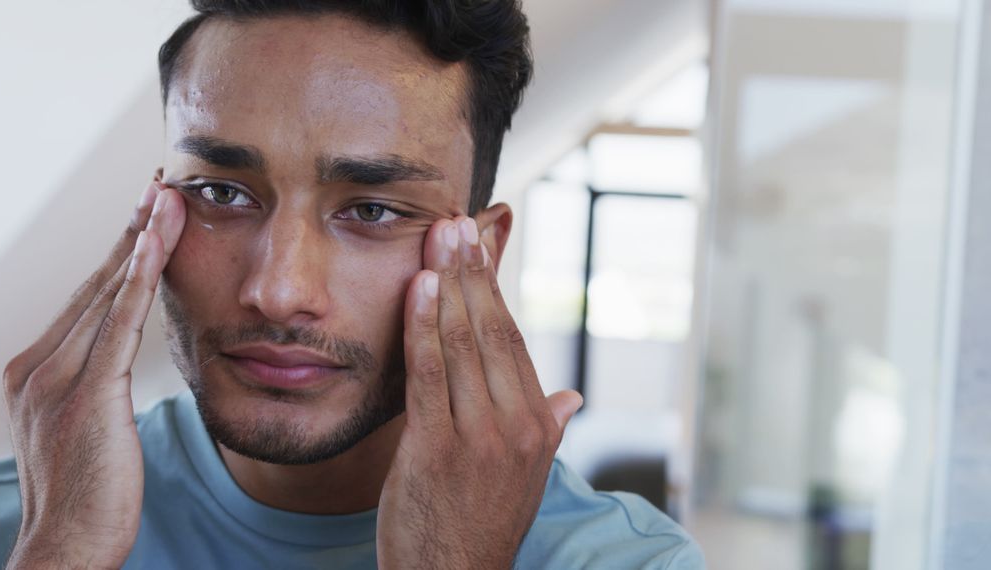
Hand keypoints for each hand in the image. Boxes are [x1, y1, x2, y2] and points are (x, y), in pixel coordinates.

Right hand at [2, 181, 184, 568]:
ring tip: (169, 196)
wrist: (65, 548)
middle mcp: (38, 365)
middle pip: (95, 283)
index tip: (145, 216)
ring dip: (140, 239)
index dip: (118, 254)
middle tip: (161, 185)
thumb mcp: (84, 430)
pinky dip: (138, 278)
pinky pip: (119, 323)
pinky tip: (158, 242)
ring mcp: (56, 378)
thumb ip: (94, 388)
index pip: (86, 298)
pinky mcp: (86, 395)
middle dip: (131, 231)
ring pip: (106, 293)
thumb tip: (117, 362)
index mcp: (34, 371)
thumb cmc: (87, 497)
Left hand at [377, 216, 582, 568]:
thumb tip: (572, 399)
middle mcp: (518, 427)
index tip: (480, 246)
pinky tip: (418, 288)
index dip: (493, 288)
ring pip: (464, 345)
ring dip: (449, 285)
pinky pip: (431, 375)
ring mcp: (480, 438)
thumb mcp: (525, 477)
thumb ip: (547, 429)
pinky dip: (424, 327)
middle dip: (474, 271)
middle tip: (457, 221)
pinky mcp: (438, 449)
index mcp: (539, 426)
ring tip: (439, 237)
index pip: (514, 339)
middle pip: (494, 331)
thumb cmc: (479, 525)